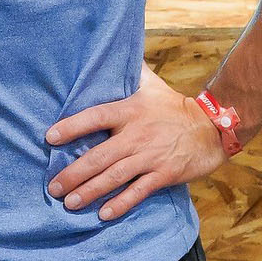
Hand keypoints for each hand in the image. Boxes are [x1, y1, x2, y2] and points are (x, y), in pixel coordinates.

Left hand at [46, 64, 222, 220]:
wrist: (212, 128)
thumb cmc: (173, 105)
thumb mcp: (149, 83)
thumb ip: (128, 70)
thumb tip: (112, 46)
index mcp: (128, 111)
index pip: (94, 117)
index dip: (71, 126)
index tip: (49, 137)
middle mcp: (135, 135)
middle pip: (99, 156)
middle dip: (73, 173)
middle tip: (52, 186)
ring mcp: (149, 157)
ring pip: (114, 177)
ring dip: (90, 191)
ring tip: (68, 202)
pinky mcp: (163, 175)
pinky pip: (138, 192)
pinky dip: (121, 204)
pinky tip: (103, 214)